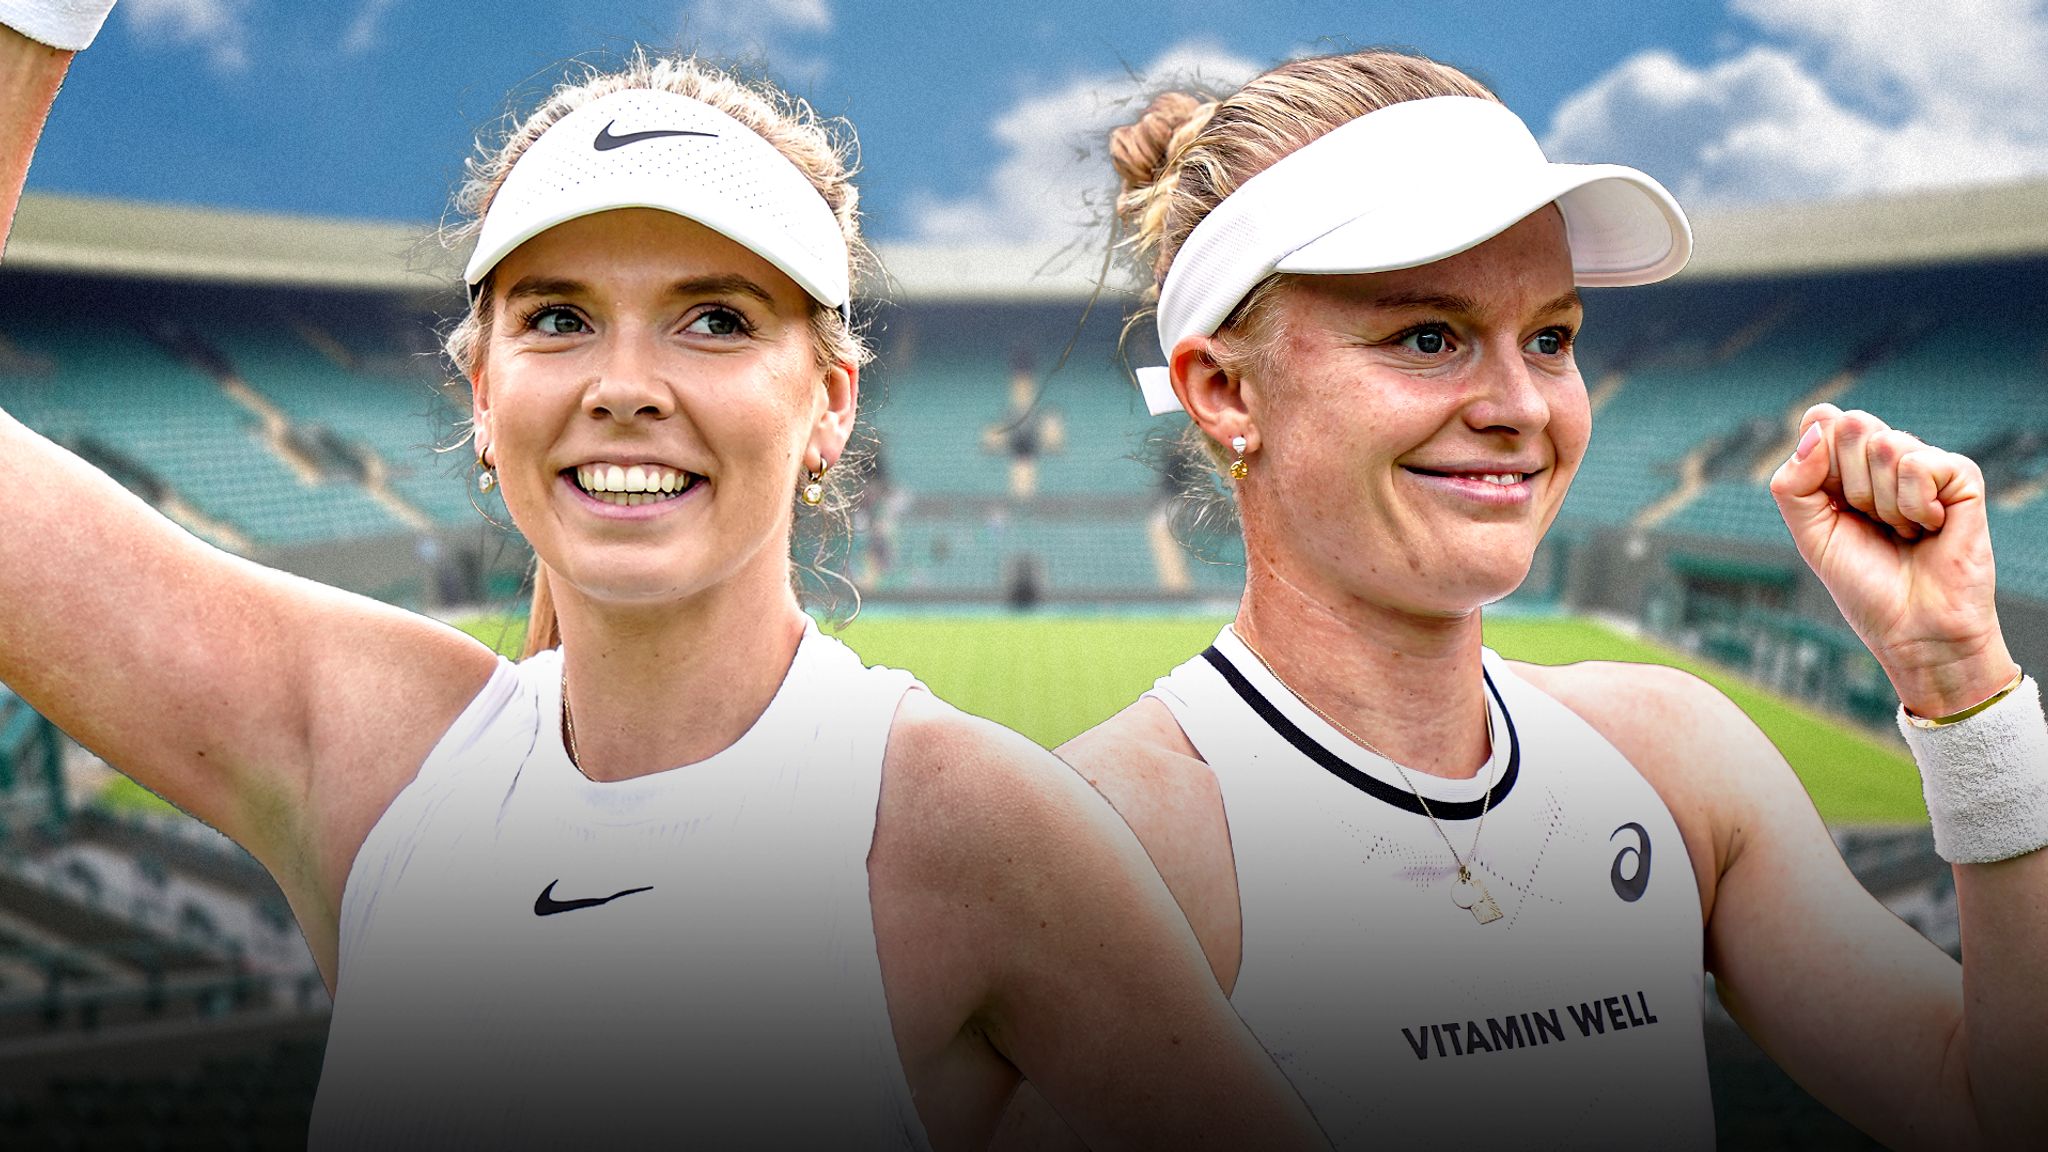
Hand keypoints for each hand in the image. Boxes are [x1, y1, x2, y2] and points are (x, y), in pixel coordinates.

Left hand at [1768, 404, 2016, 716]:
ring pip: (1884, 446)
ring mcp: (1925, 463)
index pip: (1822, 419)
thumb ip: (1793, 483)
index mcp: (1847, 464)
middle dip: (1850, 485)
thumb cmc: (1864, 582)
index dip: (1818, 462)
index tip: (1834, 507)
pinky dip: (1914, 506)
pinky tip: (1930, 528)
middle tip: (1871, 522)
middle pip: (1851, 424)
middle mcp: (1887, 456)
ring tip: (1902, 531)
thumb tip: (1813, 434)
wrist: (1912, 628)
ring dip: (1883, 504)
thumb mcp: (1809, 533)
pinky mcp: (1961, 476)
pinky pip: (1918, 465)